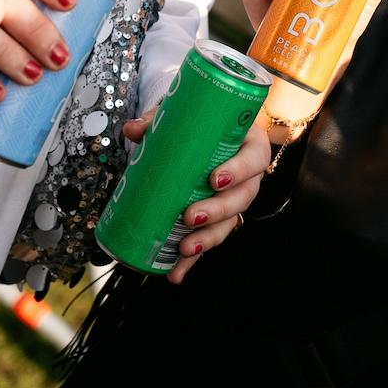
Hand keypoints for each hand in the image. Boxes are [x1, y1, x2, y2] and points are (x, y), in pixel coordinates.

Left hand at [122, 109, 270, 283]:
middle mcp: (247, 177)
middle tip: (190, 216)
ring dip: (207, 239)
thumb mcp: (185, 115)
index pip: (255, 158)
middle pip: (243, 198)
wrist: (204, 133)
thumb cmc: (202, 123)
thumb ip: (159, 120)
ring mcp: (234, 200)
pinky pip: (209, 239)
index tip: (215, 179)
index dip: (239, 171)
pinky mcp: (217, 219)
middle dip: (217, 211)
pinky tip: (175, 272)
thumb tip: (132, 130)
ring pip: (229, 224)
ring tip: (185, 248)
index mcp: (248, 145)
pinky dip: (193, 258)